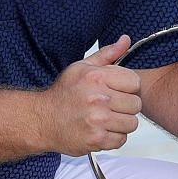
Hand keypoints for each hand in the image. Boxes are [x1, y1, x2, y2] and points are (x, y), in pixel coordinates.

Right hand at [45, 36, 142, 155]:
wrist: (41, 120)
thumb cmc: (63, 94)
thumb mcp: (82, 68)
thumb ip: (107, 54)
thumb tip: (126, 39)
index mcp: (96, 77)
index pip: (135, 82)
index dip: (128, 87)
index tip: (117, 90)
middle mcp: (98, 98)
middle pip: (136, 104)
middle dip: (126, 106)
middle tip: (110, 106)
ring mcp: (98, 121)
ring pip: (132, 123)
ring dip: (121, 123)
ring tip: (106, 118)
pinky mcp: (96, 139)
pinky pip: (122, 139)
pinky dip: (113, 137)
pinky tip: (101, 130)